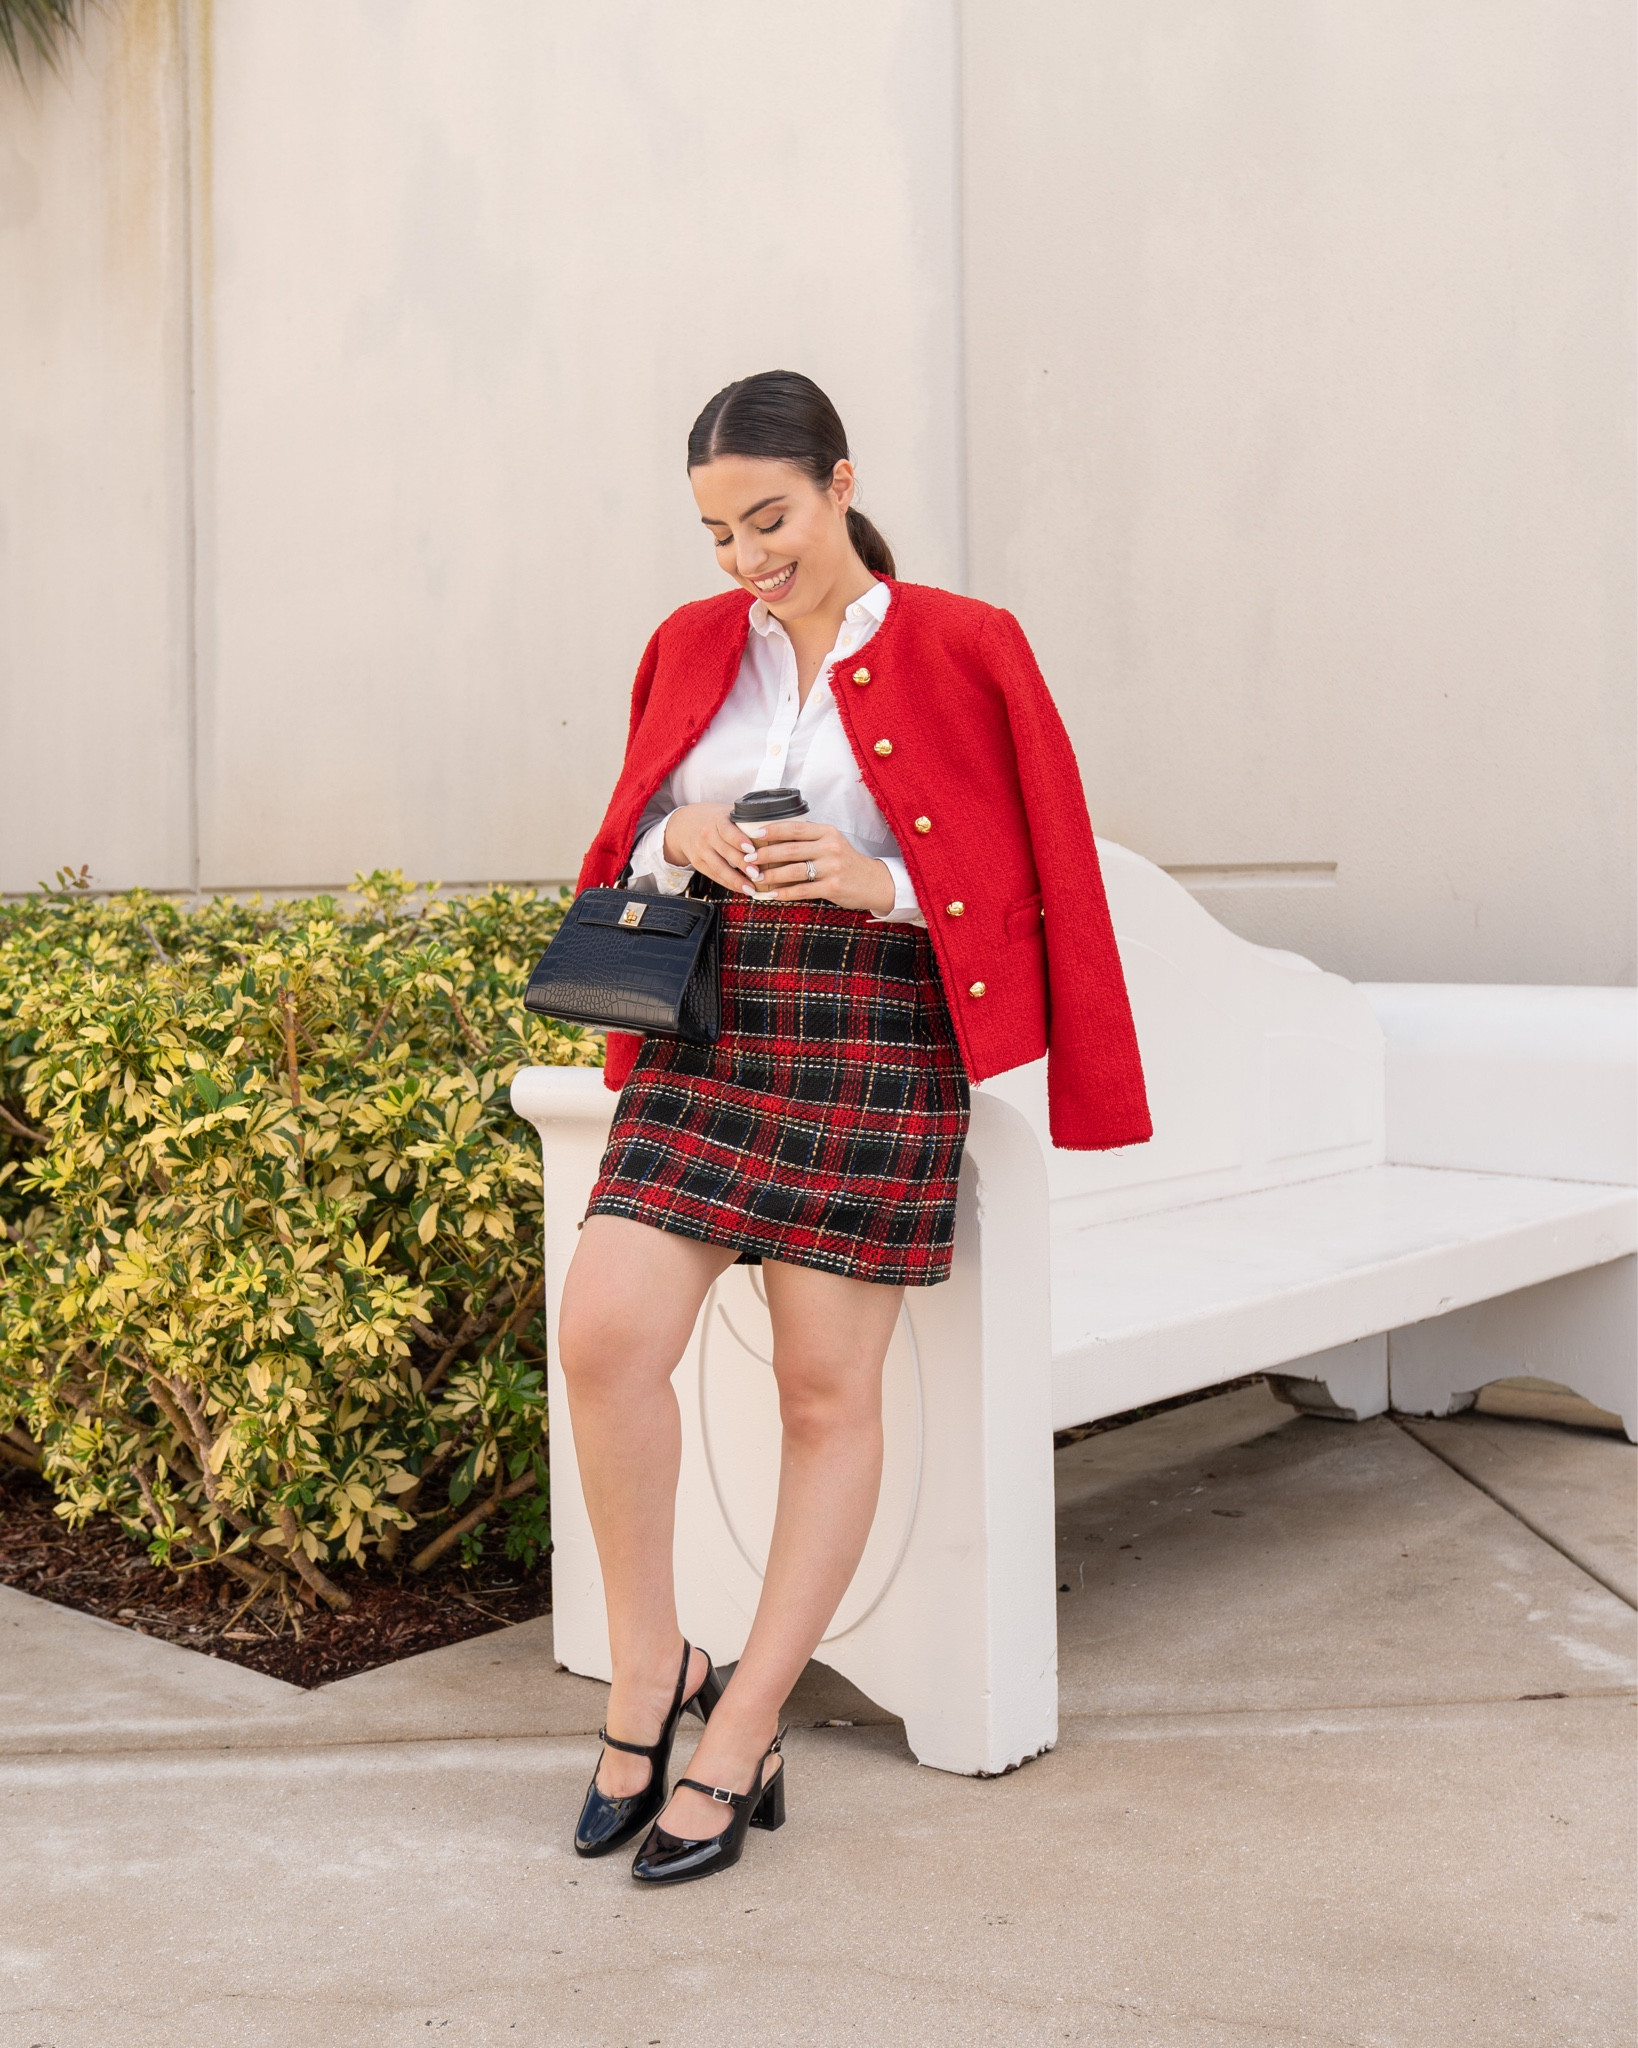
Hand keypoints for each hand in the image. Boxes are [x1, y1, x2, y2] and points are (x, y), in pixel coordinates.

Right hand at [661, 803, 759, 892]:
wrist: (683, 825)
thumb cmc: (713, 819)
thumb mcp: (726, 812)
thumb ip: (744, 820)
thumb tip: (773, 828)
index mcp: (717, 820)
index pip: (728, 831)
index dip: (739, 840)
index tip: (752, 849)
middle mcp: (707, 835)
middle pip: (725, 852)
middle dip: (742, 864)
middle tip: (757, 874)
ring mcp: (701, 850)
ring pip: (719, 868)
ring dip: (736, 880)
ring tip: (751, 888)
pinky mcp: (698, 863)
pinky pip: (714, 875)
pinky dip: (729, 883)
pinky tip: (741, 889)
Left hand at [740, 818, 896, 916]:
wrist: (874, 882)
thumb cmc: (846, 863)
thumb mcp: (832, 844)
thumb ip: (809, 840)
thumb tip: (774, 839)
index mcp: (827, 832)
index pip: (794, 828)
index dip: (772, 830)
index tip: (754, 834)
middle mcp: (830, 847)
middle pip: (790, 849)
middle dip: (765, 854)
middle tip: (748, 859)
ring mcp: (832, 867)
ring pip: (794, 870)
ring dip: (771, 875)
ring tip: (756, 878)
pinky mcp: (833, 887)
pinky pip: (802, 890)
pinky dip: (784, 893)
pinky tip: (771, 894)